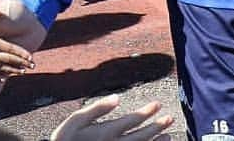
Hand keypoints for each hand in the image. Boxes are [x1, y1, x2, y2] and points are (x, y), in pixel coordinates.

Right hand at [50, 95, 172, 140]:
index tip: (157, 105)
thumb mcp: (75, 120)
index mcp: (106, 132)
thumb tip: (117, 97)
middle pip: (141, 136)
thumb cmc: (65, 139)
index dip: (147, 112)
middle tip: (169, 119)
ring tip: (167, 135)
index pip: (132, 121)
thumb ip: (97, 108)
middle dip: (157, 127)